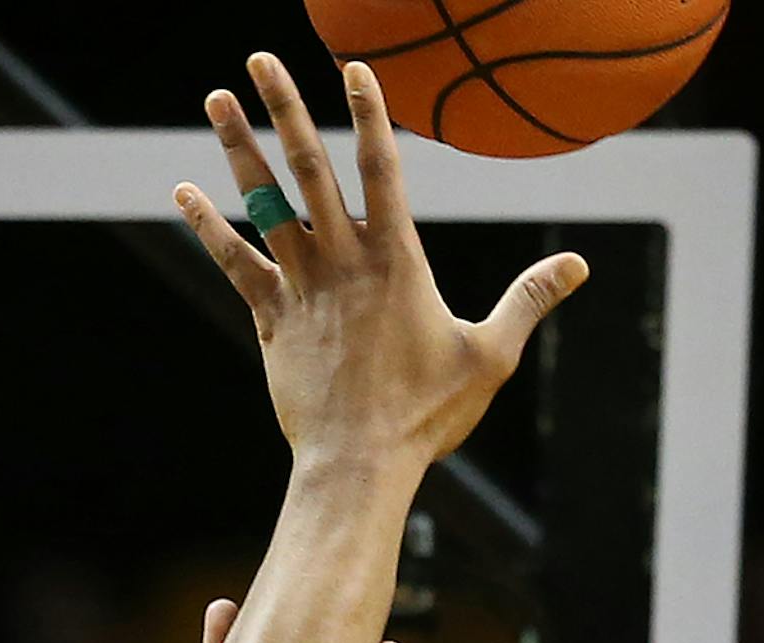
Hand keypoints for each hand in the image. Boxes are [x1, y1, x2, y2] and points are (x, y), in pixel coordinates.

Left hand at [177, 54, 586, 471]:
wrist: (360, 464)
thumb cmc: (427, 416)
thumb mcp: (490, 356)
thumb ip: (528, 300)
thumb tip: (580, 265)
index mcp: (396, 260)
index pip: (380, 167)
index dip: (367, 112)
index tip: (352, 67)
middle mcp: (343, 261)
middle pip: (309, 168)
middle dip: (285, 107)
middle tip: (260, 57)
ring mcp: (302, 288)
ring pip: (265, 204)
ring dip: (239, 149)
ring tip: (216, 100)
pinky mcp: (272, 320)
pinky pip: (234, 262)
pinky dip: (208, 226)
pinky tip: (183, 191)